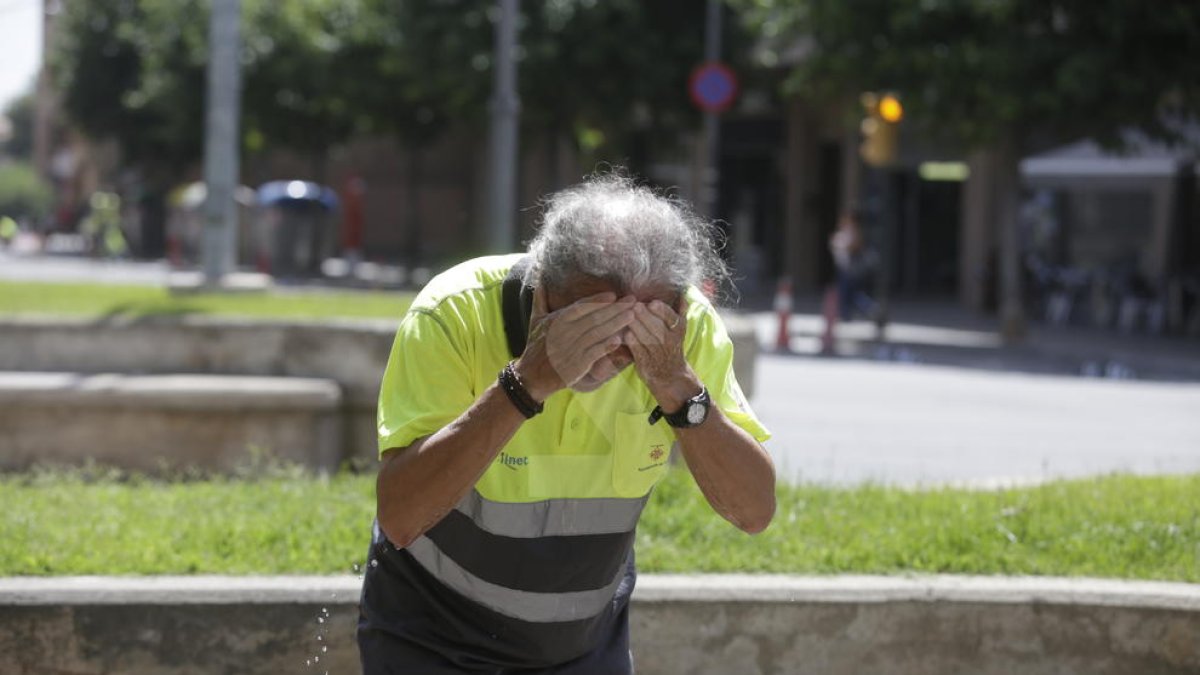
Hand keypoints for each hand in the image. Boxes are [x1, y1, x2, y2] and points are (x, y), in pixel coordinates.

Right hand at [514, 286, 636, 399]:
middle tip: (633, 300)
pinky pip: (595, 352)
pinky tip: (620, 339)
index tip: (614, 295)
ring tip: (632, 315)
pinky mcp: (577, 365)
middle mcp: (564, 333)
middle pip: (593, 318)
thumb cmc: (536, 346)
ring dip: (616, 324)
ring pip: (597, 333)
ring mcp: (571, 349)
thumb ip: (540, 298)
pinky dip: (607, 345)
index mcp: (556, 321)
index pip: (580, 307)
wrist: (531, 376)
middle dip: (615, 308)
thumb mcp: (535, 321)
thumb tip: (539, 277)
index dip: (597, 301)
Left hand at [624, 298, 698, 409]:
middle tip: (633, 305)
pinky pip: (636, 349)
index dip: (661, 310)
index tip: (652, 304)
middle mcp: (668, 340)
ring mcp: (656, 352)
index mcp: (677, 330)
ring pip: (645, 336)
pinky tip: (623, 333)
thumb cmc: (672, 346)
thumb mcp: (680, 330)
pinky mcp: (644, 361)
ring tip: (625, 315)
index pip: (671, 318)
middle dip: (644, 315)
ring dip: (635, 325)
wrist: (671, 375)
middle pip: (656, 326)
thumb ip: (680, 311)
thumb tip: (683, 293)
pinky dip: (630, 341)